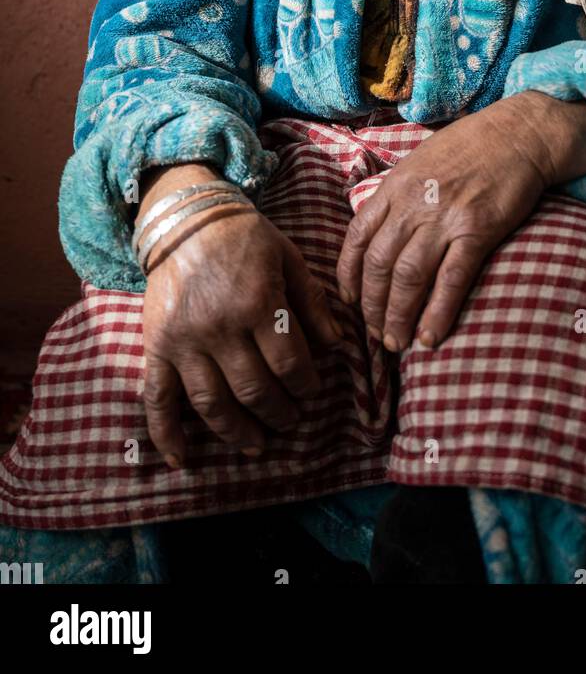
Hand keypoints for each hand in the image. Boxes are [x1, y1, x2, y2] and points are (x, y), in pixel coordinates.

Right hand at [137, 165, 342, 467]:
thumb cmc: (245, 237)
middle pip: (255, 390)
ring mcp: (185, 341)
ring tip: (257, 444)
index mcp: (259, 304)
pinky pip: (158, 398)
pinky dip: (166, 434)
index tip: (312, 390)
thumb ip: (312, 302)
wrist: (185, 218)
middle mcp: (221, 328)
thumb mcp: (289, 258)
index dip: (306, 385)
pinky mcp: (157, 347)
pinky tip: (182, 459)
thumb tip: (337, 345)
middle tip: (291, 420)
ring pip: (213, 404)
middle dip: (279, 413)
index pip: (289, 364)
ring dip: (238, 432)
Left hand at [335, 90, 585, 353]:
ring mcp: (444, 217)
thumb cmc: (470, 146)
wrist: (518, 133)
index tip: (350, 301)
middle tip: (375, 334)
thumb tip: (379, 229)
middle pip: (379, 265)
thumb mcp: (420, 161)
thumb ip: (398, 195)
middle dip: (372, 307)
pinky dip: (437, 313)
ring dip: (398, 316)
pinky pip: (451, 279)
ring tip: (397, 343)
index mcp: (395, 186)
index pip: (356, 238)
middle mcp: (413, 203)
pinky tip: (429, 338)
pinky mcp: (477, 230)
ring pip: (408, 277)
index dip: (348, 277)